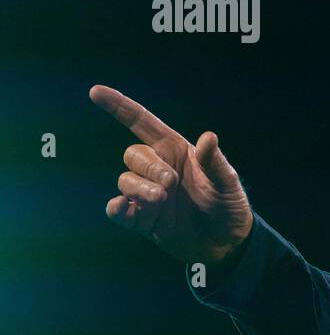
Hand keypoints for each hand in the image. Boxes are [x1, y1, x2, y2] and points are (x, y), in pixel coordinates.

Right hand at [89, 85, 252, 266]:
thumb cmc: (228, 204)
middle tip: (170, 183)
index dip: (119, 107)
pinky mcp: (142, 219)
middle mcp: (158, 169)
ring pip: (124, 180)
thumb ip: (214, 161)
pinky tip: (126, 209)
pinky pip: (117, 210)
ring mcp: (147, 194)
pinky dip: (117, 208)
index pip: (142, 123)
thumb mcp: (227, 182)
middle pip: (133, 154)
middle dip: (148, 166)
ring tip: (161, 199)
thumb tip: (208, 137)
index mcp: (175, 151)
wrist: (227, 242)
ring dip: (139, 188)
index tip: (96, 92)